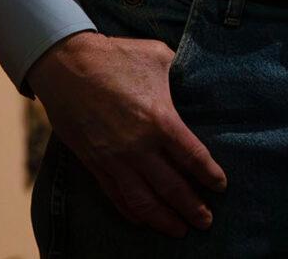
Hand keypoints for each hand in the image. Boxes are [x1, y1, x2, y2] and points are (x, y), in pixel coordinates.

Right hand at [28, 30, 225, 236]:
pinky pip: (115, 195)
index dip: (209, 176)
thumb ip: (180, 76)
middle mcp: (138, 146)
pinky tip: (143, 220)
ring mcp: (113, 158)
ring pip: (142, 200)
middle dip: (192, 207)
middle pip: (171, 187)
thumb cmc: (117, 57)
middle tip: (207, 221)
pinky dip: (131, 211)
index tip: (221, 187)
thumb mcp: (159, 58)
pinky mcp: (93, 163)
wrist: (67, 65)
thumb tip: (196, 80)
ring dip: (163, 219)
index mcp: (160, 119)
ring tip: (179, 230)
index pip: (192, 157)